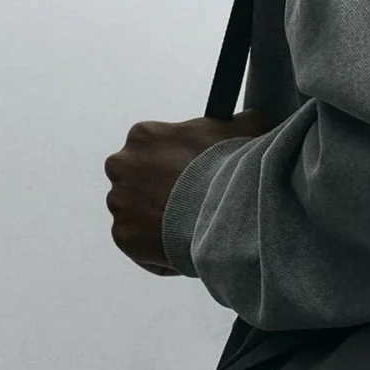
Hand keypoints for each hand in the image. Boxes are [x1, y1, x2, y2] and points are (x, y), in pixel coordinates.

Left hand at [104, 112, 268, 273]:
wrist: (223, 212)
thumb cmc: (230, 168)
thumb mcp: (244, 131)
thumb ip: (239, 122)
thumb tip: (249, 119)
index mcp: (144, 135)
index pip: (154, 148)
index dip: (177, 163)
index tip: (196, 175)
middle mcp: (121, 165)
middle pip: (137, 179)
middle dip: (158, 190)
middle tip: (192, 202)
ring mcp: (120, 202)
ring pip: (137, 212)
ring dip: (158, 220)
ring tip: (191, 227)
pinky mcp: (123, 235)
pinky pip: (141, 245)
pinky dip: (159, 249)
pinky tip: (186, 245)